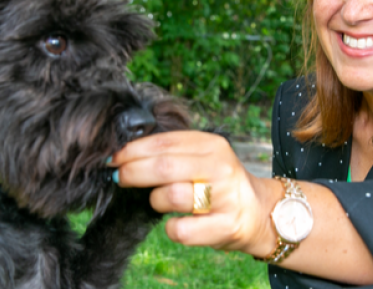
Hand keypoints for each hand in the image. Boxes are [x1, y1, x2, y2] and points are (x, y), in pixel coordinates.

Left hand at [110, 131, 278, 255]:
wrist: (259, 212)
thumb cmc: (219, 183)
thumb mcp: (203, 158)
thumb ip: (171, 152)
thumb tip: (123, 153)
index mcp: (212, 145)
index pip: (164, 142)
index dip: (133, 150)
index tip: (113, 157)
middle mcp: (221, 167)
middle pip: (163, 167)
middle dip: (132, 172)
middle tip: (118, 177)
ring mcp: (225, 197)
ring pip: (170, 196)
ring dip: (155, 200)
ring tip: (159, 201)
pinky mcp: (225, 227)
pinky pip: (180, 230)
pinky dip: (170, 228)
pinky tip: (176, 223)